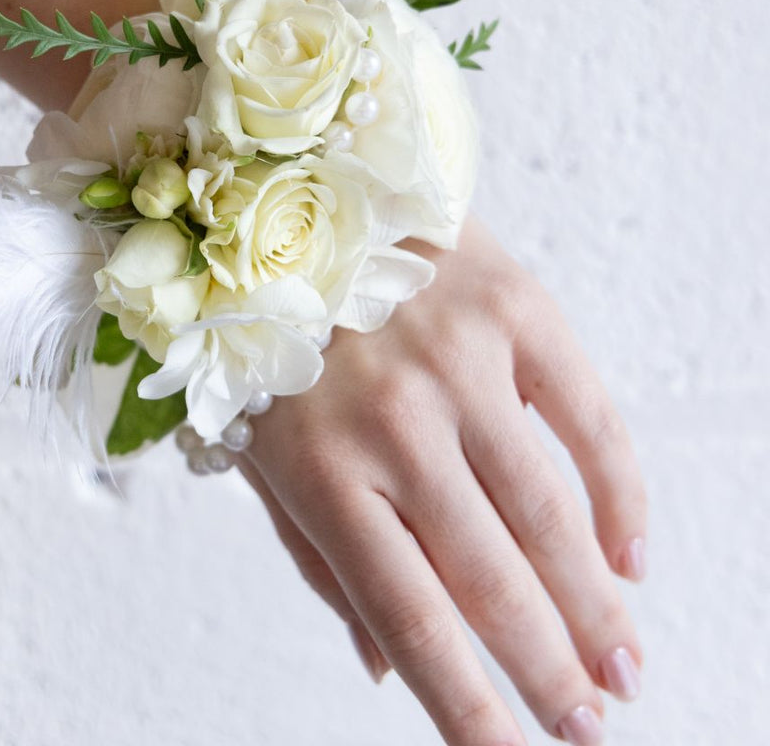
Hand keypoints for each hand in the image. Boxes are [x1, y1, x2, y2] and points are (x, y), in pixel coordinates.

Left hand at [237, 216, 646, 745]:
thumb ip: (318, 559)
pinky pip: (588, 416)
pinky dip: (619, 494)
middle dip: (549, 669)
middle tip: (591, 722)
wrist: (288, 195)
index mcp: (319, 469)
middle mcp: (392, 423)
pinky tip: (629, 553)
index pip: (410, 619)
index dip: (469, 710)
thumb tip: (383, 668)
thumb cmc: (268, 337)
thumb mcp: (260, 449)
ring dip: (594, 602)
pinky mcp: (509, 308)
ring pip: (548, 512)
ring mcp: (457, 362)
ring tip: (623, 666)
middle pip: (491, 578)